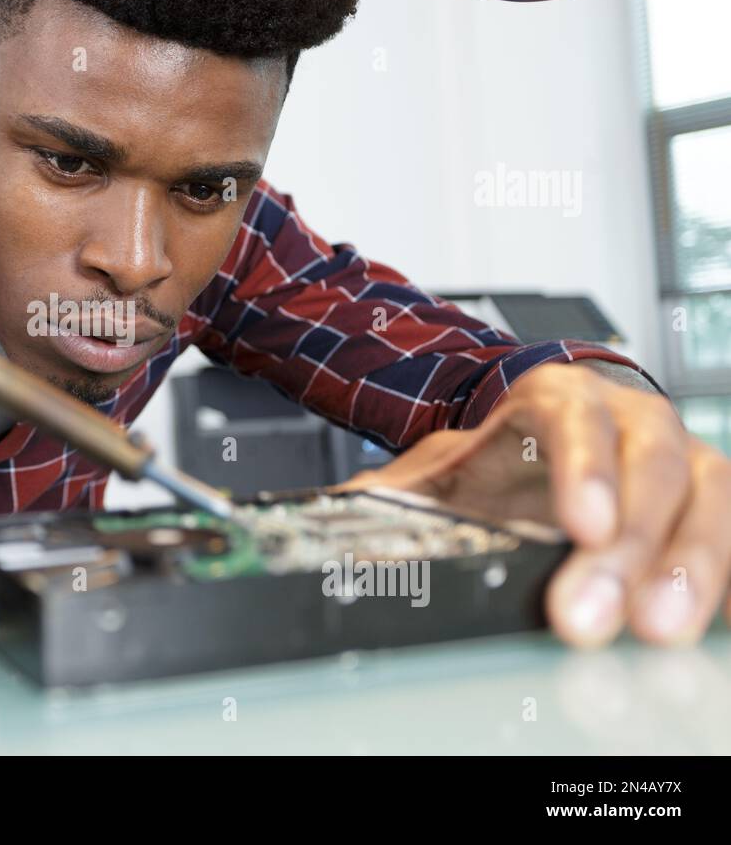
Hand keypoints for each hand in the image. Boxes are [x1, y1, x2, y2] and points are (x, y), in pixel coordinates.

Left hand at [340, 362, 730, 646]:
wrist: (533, 440)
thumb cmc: (492, 458)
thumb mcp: (438, 469)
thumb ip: (393, 496)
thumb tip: (336, 528)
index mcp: (560, 398)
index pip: (579, 421)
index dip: (586, 471)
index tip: (581, 527)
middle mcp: (633, 418)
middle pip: (651, 468)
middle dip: (629, 545)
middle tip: (592, 612)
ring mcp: (682, 458)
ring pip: (708, 499)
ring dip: (689, 566)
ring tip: (659, 629)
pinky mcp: (708, 503)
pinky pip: (729, 533)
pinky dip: (720, 576)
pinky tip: (703, 620)